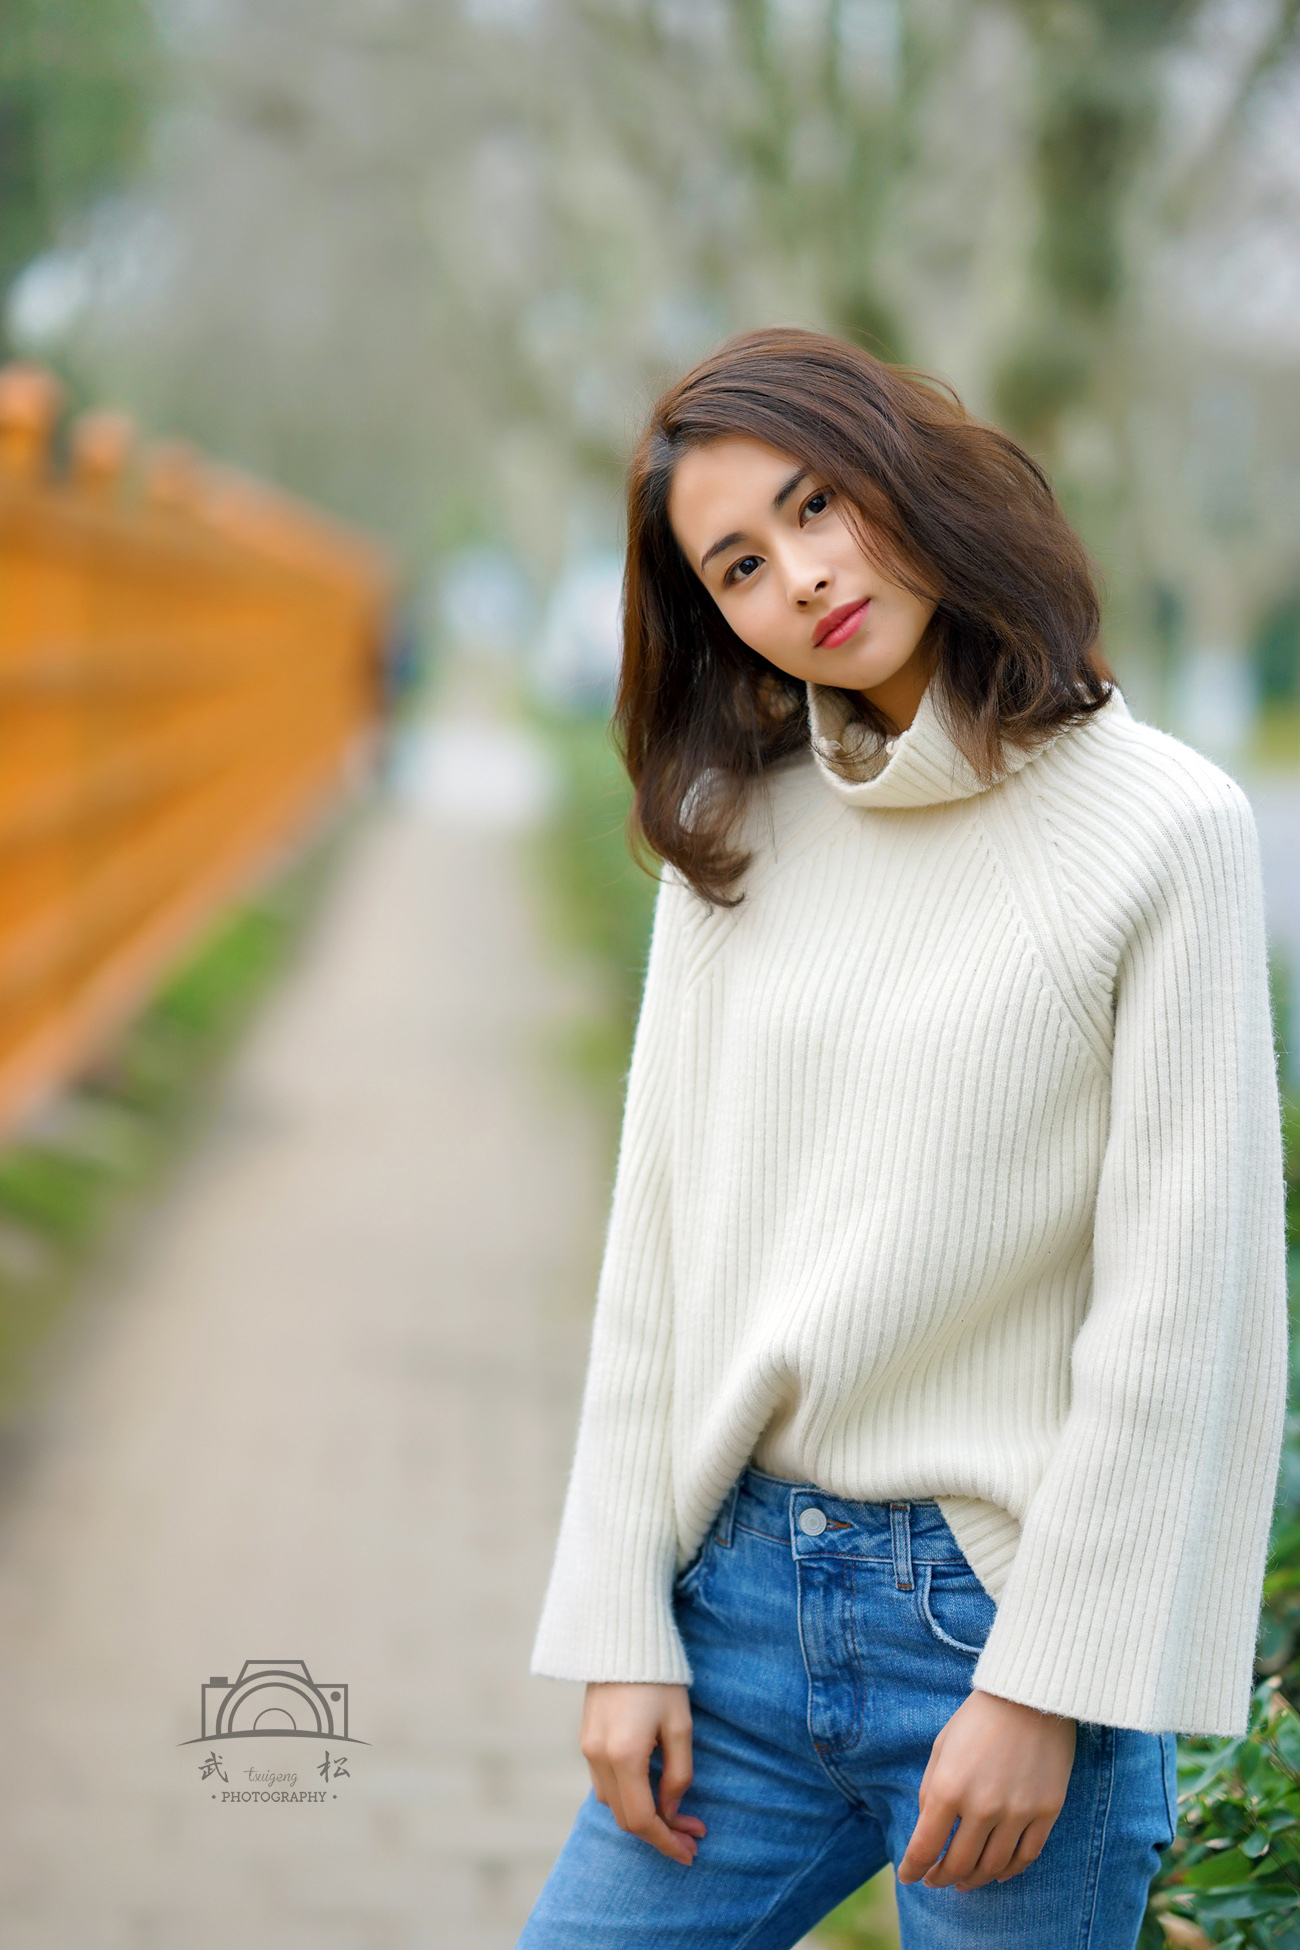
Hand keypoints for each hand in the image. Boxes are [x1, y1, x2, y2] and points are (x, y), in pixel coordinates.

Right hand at [580, 1682, 706, 1865]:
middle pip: (625, 1818)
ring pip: (612, 1803)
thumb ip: (678, 1774)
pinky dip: (627, 1797)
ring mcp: (588, 1749)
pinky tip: (651, 1792)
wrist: (622, 1637)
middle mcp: (598, 1758)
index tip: (692, 1851)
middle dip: (660, 1834)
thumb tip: (671, 1810)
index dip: (667, 1841)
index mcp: (624, 1756)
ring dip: (643, 1817)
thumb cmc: (659, 1679)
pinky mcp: (586, 1739)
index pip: (643, 1819)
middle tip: (692, 1836)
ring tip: (677, 1816)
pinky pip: (604, 1783)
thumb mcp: (680, 1726)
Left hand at [897, 1690, 1075, 1891]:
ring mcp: (1017, 1812)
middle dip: (942, 1878)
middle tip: (936, 1880)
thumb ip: (931, 1791)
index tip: (908, 1875)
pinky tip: (996, 1873)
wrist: (1030, 1697)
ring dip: (973, 1880)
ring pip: (991, 1867)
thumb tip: (928, 1832)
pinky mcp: (1046, 1812)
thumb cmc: (978, 1719)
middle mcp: (982, 1807)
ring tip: (963, 1881)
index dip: (913, 1869)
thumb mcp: (942, 1748)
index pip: (925, 1847)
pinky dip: (1008, 1872)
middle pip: (959, 1864)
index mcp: (948, 1788)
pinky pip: (1025, 1857)